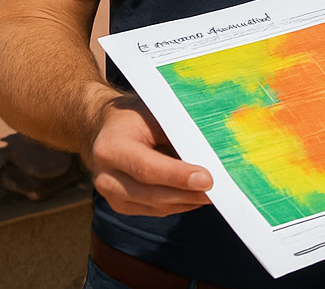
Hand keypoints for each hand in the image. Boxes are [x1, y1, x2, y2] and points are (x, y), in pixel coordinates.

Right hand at [88, 95, 212, 215]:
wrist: (107, 129)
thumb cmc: (137, 116)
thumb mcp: (154, 114)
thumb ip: (175, 132)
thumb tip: (209, 150)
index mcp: (111, 148)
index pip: (147, 168)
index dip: (178, 176)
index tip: (207, 179)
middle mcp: (106, 177)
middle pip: (151, 193)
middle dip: (187, 194)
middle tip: (218, 192)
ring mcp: (112, 196)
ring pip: (155, 206)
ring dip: (187, 202)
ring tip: (215, 195)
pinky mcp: (122, 206)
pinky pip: (154, 210)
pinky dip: (179, 204)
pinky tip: (198, 196)